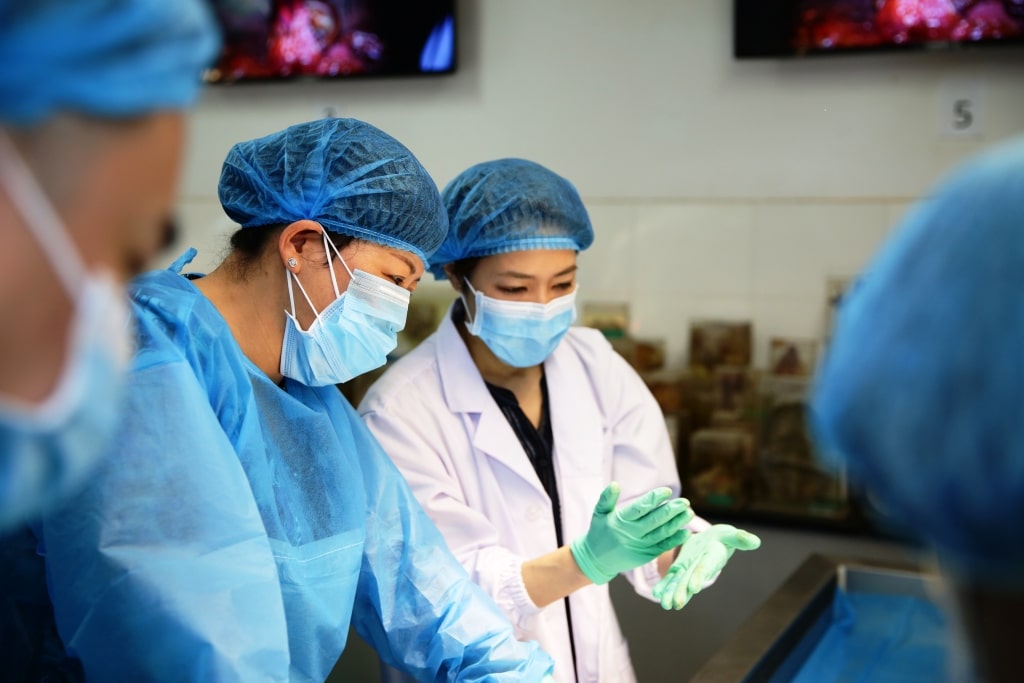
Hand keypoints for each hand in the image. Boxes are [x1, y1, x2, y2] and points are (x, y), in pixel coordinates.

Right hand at [570, 482, 692, 584]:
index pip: (640, 508)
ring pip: (662, 533)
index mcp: (621, 521)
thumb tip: (615, 484)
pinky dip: (675, 540)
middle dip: (671, 511)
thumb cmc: (599, 533)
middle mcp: (632, 534)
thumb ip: (607, 498)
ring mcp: (640, 546)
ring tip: (689, 513)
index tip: (667, 491)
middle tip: (685, 502)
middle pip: (655, 520)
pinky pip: (663, 547)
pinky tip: (686, 532)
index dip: (654, 499)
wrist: (597, 560)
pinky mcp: (646, 555)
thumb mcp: (599, 513)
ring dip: (677, 523)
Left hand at [653, 524, 760, 609]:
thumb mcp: (731, 534)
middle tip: (675, 604)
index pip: (705, 568)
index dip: (700, 576)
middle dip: (683, 592)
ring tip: (665, 605)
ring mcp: (689, 570)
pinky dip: (664, 585)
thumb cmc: (723, 537)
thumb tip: (755, 542)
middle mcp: (700, 568)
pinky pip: (671, 578)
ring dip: (672, 594)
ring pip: (679, 583)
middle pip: (690, 581)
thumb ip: (740, 538)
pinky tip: (657, 593)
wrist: (712, 540)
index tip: (694, 587)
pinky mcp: (680, 568)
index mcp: (712, 559)